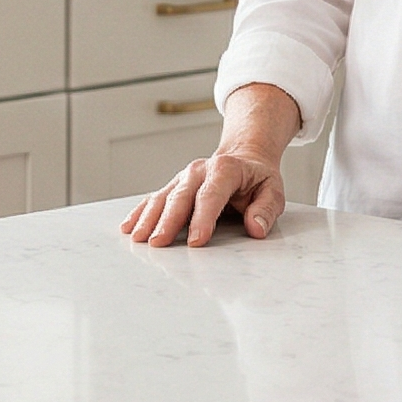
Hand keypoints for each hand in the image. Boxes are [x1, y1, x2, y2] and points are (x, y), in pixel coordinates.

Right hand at [120, 148, 285, 247]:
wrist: (244, 158)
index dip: (204, 217)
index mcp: (226, 169)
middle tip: (159, 243)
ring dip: (149, 218)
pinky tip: (128, 227)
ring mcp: (183, 178)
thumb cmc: (257, 178)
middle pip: (181, 196)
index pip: (212, 194)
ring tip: (138, 238)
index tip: (197, 241)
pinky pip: (153, 199)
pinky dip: (140, 212)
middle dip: (169, 221)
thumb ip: (266, 208)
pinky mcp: (173, 187)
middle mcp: (199, 171)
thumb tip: (256, 227)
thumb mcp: (273, 189)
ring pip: (162, 197)